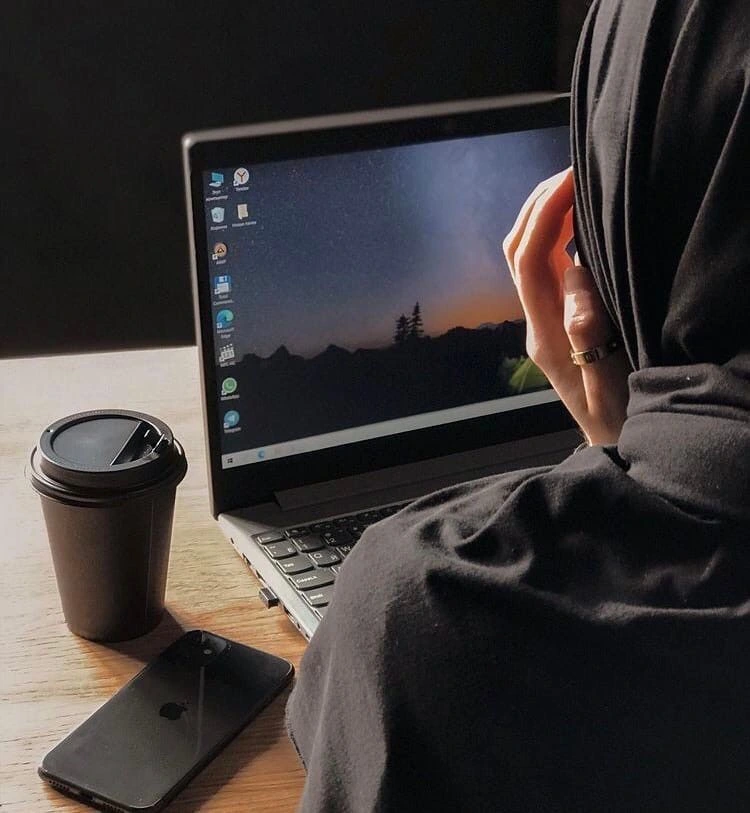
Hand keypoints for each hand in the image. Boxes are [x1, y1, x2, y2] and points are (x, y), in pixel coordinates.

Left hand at [502, 168, 630, 445]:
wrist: (608, 444)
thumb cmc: (614, 418)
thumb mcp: (606, 383)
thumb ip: (589, 333)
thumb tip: (574, 280)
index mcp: (546, 335)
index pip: (531, 262)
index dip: (545, 216)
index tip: (570, 180)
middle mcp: (537, 324)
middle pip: (519, 252)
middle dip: (537, 205)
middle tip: (571, 170)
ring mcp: (543, 322)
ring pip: (527, 258)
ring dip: (543, 217)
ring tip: (574, 185)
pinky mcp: (556, 322)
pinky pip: (546, 270)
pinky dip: (557, 237)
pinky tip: (579, 222)